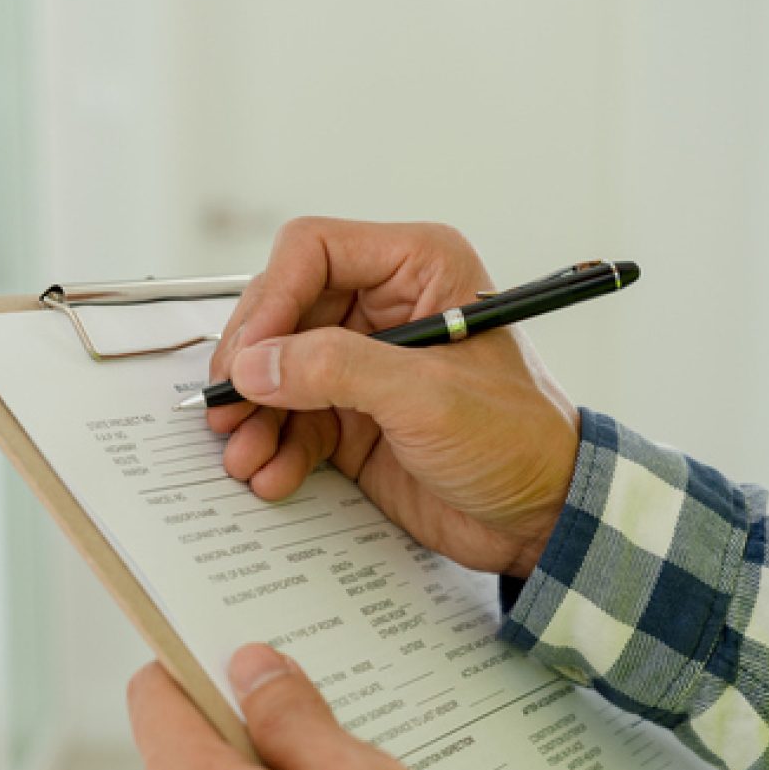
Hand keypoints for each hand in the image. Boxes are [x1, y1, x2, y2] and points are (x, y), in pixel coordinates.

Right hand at [208, 218, 579, 578]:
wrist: (542, 517)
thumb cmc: (517, 441)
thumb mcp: (428, 398)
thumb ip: (338, 370)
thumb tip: (256, 364)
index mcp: (418, 269)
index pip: (313, 251)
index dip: (270, 300)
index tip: (248, 357)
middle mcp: (385, 307)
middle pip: (282, 313)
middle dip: (251, 366)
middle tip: (226, 409)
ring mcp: (365, 364)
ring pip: (278, 372)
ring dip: (254, 416)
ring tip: (243, 456)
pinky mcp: (353, 418)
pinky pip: (292, 421)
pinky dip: (274, 448)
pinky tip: (271, 476)